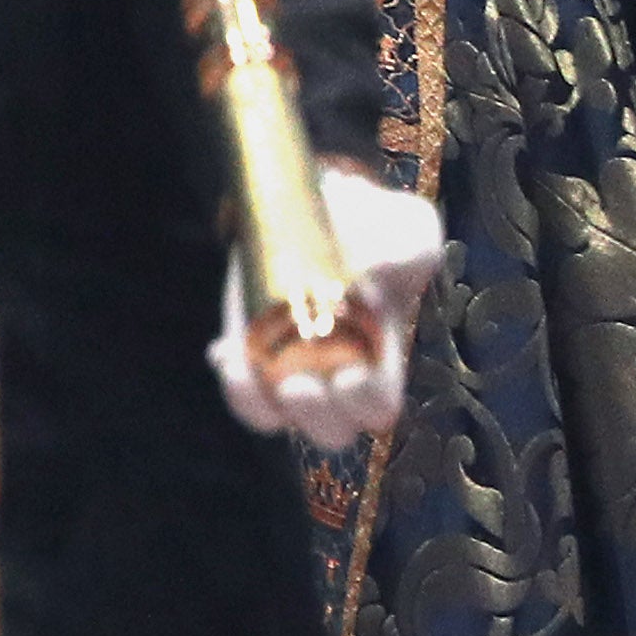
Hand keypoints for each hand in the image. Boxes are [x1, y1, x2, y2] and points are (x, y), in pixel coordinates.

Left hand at [211, 167, 443, 455]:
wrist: (324, 206)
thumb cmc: (377, 225)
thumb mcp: (408, 228)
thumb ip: (411, 248)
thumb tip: (375, 275)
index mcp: (382, 363)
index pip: (377, 409)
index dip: (364, 404)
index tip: (350, 375)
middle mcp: (334, 377)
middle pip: (327, 429)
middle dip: (312, 415)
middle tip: (297, 384)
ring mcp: (287, 368)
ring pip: (270, 413)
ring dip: (254, 403)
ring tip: (241, 367)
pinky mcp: (248, 348)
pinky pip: (238, 381)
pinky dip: (230, 373)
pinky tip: (225, 350)